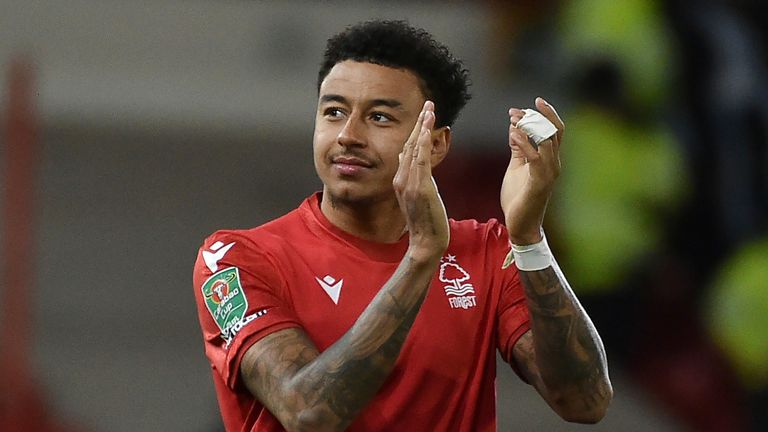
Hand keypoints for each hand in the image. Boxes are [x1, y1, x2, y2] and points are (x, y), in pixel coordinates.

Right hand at [393, 101, 449, 260]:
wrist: (426, 243)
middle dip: (419, 122)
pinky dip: (422, 141)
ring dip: (422, 126)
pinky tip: (427, 128)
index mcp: (401, 180)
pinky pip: (419, 159)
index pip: (407, 149)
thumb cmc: (426, 223)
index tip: (423, 115)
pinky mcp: (418, 188)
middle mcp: (401, 179)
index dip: (415, 131)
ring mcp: (408, 183)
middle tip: (428, 103)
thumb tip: (410, 160)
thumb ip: (414, 178)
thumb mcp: (417, 196)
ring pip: (414, 148)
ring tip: (430, 108)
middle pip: (409, 144)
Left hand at [501, 97, 563, 244]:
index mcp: (550, 159)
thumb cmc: (519, 197)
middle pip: (554, 131)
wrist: (520, 225)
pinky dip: (524, 143)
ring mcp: (549, 173)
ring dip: (530, 127)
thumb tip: (514, 127)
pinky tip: (512, 135)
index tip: (521, 107)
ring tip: (513, 119)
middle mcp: (554, 164)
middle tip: (516, 110)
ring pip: (547, 141)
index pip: (554, 130)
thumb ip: (518, 148)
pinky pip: (536, 158)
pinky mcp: (540, 182)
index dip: (543, 114)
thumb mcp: (517, 167)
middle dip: (537, 115)